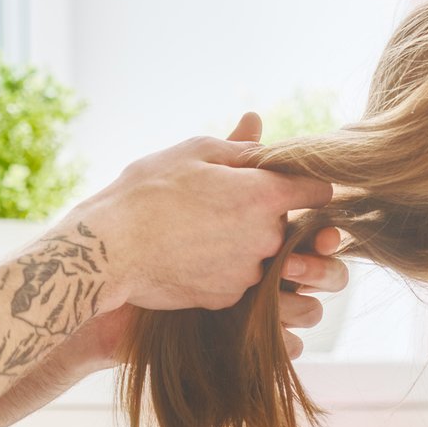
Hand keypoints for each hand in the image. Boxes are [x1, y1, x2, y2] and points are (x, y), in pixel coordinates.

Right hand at [78, 113, 336, 313]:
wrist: (108, 250)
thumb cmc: (147, 192)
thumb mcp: (194, 151)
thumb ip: (240, 145)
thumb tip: (262, 127)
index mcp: (265, 196)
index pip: (319, 190)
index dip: (304, 182)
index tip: (284, 180)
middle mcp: (266, 239)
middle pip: (287, 223)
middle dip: (266, 212)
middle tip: (223, 200)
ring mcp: (248, 275)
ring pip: (264, 254)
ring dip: (245, 242)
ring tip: (202, 227)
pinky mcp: (227, 299)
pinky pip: (239, 278)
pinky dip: (223, 267)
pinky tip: (191, 252)